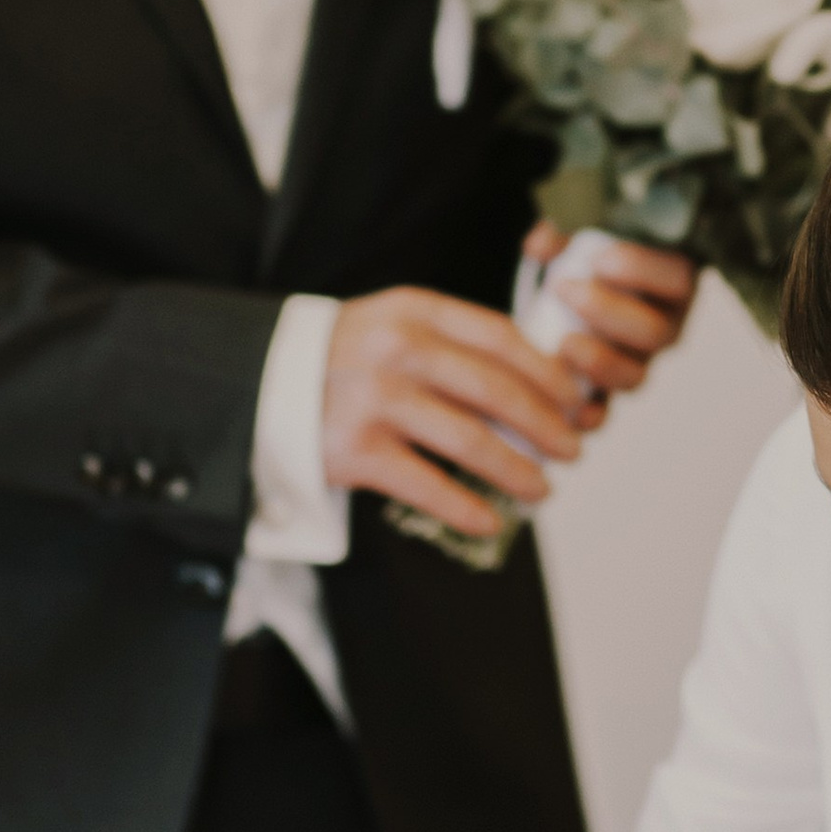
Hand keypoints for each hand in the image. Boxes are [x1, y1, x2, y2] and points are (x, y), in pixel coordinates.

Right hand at [323, 285, 596, 539]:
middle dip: (545, 424)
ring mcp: (375, 400)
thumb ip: (452, 342)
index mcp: (415, 311)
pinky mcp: (354, 450)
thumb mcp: (393, 324)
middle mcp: (398, 350)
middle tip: (571, 448)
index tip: (574, 398)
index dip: (548, 371)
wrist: (256, 383)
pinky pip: (427, 485)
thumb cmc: (343, 357)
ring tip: (542, 488)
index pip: (501, 336)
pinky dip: (465, 508)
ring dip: (517, 470)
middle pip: (496, 389)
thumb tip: (536, 385)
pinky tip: (490, 520)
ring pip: (470, 440)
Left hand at [522, 224, 696, 404]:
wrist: (577, 302)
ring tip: (563, 342)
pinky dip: (588, 414)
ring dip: (598, 362)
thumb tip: (539, 244)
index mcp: (671, 285)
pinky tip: (568, 406)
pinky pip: (606, 413)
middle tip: (564, 288)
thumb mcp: (580, 242)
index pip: (677, 279)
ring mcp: (638, 364)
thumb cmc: (589, 264)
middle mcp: (664, 329)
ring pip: (634, 376)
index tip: (599, 258)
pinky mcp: (607, 394)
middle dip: (607, 312)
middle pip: (654, 332)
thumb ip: (563, 238)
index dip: (641, 270)